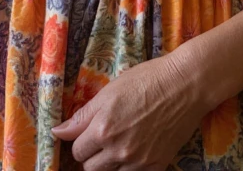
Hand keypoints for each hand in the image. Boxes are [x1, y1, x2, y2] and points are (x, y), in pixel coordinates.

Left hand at [51, 50, 209, 169]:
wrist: (185, 84)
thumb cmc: (147, 80)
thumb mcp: (110, 91)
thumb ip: (82, 115)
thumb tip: (57, 132)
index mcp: (103, 128)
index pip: (77, 150)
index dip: (81, 140)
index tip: (88, 133)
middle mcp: (118, 149)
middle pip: (90, 168)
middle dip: (93, 154)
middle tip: (105, 138)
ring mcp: (138, 161)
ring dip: (110, 164)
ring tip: (120, 144)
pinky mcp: (156, 166)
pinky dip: (130, 168)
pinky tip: (136, 151)